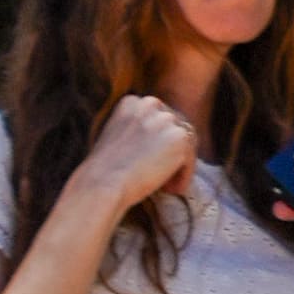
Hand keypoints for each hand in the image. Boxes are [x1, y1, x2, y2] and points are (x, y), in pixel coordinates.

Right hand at [82, 89, 194, 220]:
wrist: (102, 185)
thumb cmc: (102, 174)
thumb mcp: (114, 142)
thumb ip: (135, 135)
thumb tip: (155, 148)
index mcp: (131, 102)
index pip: (157, 117)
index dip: (159, 141)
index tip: (152, 161)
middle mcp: (150, 104)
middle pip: (175, 125)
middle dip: (172, 151)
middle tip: (164, 176)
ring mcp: (166, 119)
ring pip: (185, 142)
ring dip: (180, 164)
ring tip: (168, 185)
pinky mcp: (179, 138)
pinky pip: (190, 159)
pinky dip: (184, 176)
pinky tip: (172, 190)